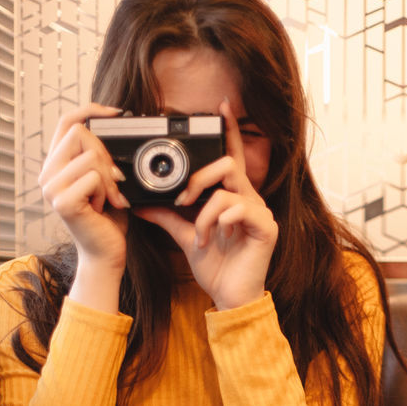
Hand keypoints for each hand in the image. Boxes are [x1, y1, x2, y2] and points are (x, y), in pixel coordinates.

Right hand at [38, 103, 130, 275]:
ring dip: (109, 180)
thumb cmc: (107, 219)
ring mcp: (51, 188)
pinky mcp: (62, 202)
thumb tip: (112, 125)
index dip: (91, 110)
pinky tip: (103, 208)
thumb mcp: (105, 180)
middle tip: (115, 182)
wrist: (106, 254)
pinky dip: (107, 192)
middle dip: (106, 156)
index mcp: (55, 165)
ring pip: (90, 157)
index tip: (117, 113)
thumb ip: (100, 155)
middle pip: (80, 134)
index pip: (67, 122)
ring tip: (108, 199)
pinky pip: (93, 177)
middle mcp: (47, 174)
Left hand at [135, 100, 277, 310]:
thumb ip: (167, 215)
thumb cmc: (215, 267)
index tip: (221, 107)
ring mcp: (260, 213)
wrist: (230, 298)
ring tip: (197, 232)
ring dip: (204, 208)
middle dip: (199, 179)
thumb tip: (140, 201)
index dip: (229, 130)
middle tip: (182, 200)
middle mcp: (250, 199)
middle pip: (227, 164)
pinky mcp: (266, 228)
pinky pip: (238, 208)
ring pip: (230, 185)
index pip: (232, 156)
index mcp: (233, 197)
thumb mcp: (184, 235)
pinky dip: (216, 221)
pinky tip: (211, 239)